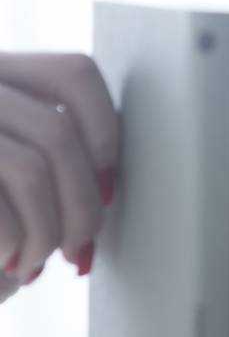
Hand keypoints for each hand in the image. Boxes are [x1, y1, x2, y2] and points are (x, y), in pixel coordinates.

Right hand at [0, 52, 119, 304]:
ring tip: (37, 261)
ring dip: (49, 231)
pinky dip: (17, 243)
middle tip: (78, 249)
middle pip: (58, 133)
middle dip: (83, 206)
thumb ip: (53, 155)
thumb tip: (109, 182)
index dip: (106, 131)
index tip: (108, 188)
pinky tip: (10, 263)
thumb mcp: (15, 175)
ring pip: (32, 168)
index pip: (74, 73)